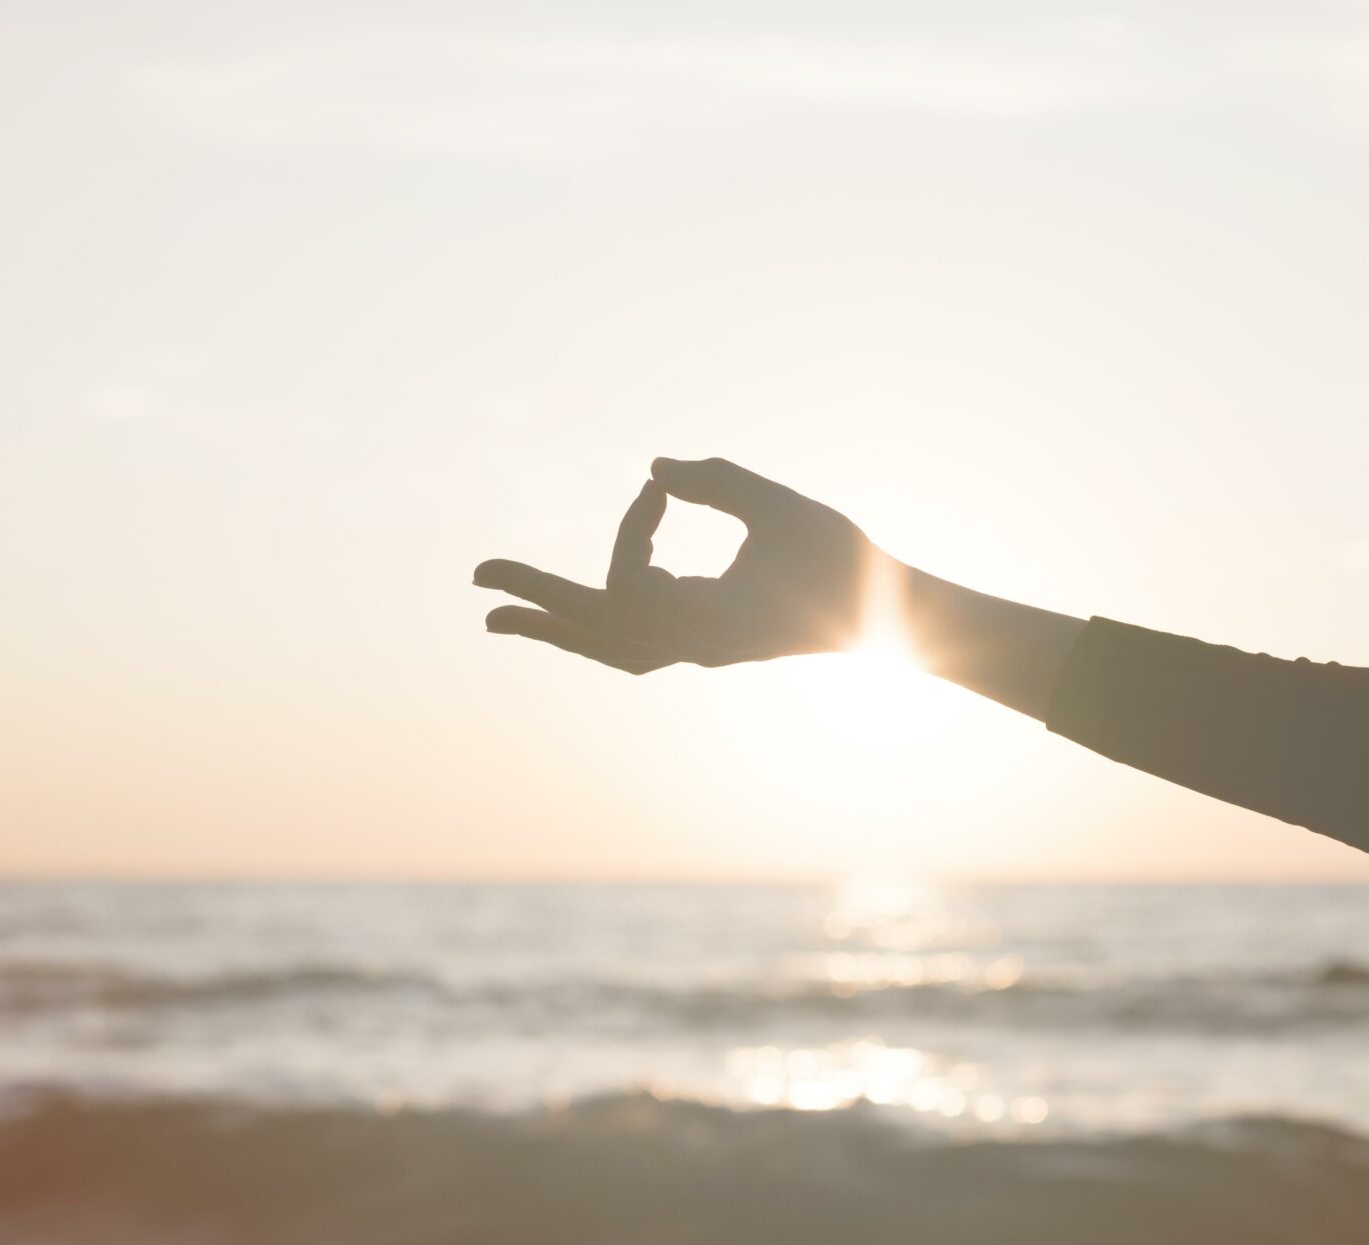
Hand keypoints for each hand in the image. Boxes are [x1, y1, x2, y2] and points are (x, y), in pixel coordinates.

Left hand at [475, 457, 889, 672]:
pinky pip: (634, 648)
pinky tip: (570, 617)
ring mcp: (701, 652)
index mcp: (713, 623)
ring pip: (609, 648)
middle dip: (536, 599)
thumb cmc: (846, 561)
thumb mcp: (785, 509)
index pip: (631, 582)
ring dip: (555, 629)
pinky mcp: (708, 646)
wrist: (894, 623)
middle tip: (474, 578)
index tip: (659, 491)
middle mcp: (697, 648)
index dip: (630, 528)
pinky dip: (596, 630)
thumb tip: (651, 466)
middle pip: (595, 629)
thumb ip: (719, 482)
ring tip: (497, 617)